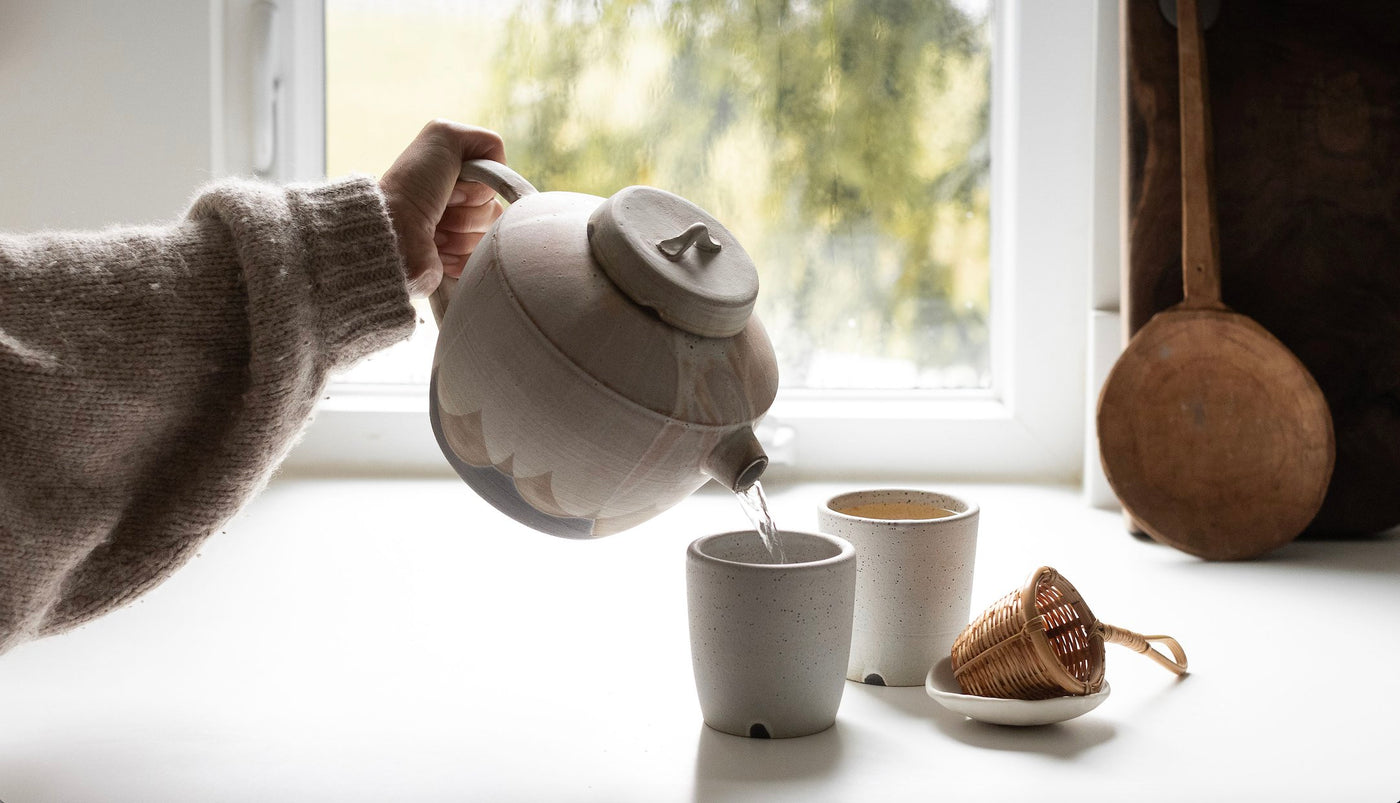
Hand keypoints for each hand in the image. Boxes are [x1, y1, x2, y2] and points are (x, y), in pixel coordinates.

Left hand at [379, 120, 505, 296]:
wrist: (393, 234)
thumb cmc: (413, 186)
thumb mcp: (444, 136)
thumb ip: (484, 141)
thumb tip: (500, 167)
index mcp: (459, 174)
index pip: (496, 182)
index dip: (478, 187)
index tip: (451, 186)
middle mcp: (460, 202)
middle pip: (496, 211)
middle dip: (467, 211)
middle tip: (440, 209)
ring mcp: (460, 233)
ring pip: (489, 236)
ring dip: (459, 234)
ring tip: (432, 232)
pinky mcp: (457, 261)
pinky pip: (480, 261)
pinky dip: (459, 257)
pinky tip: (436, 250)